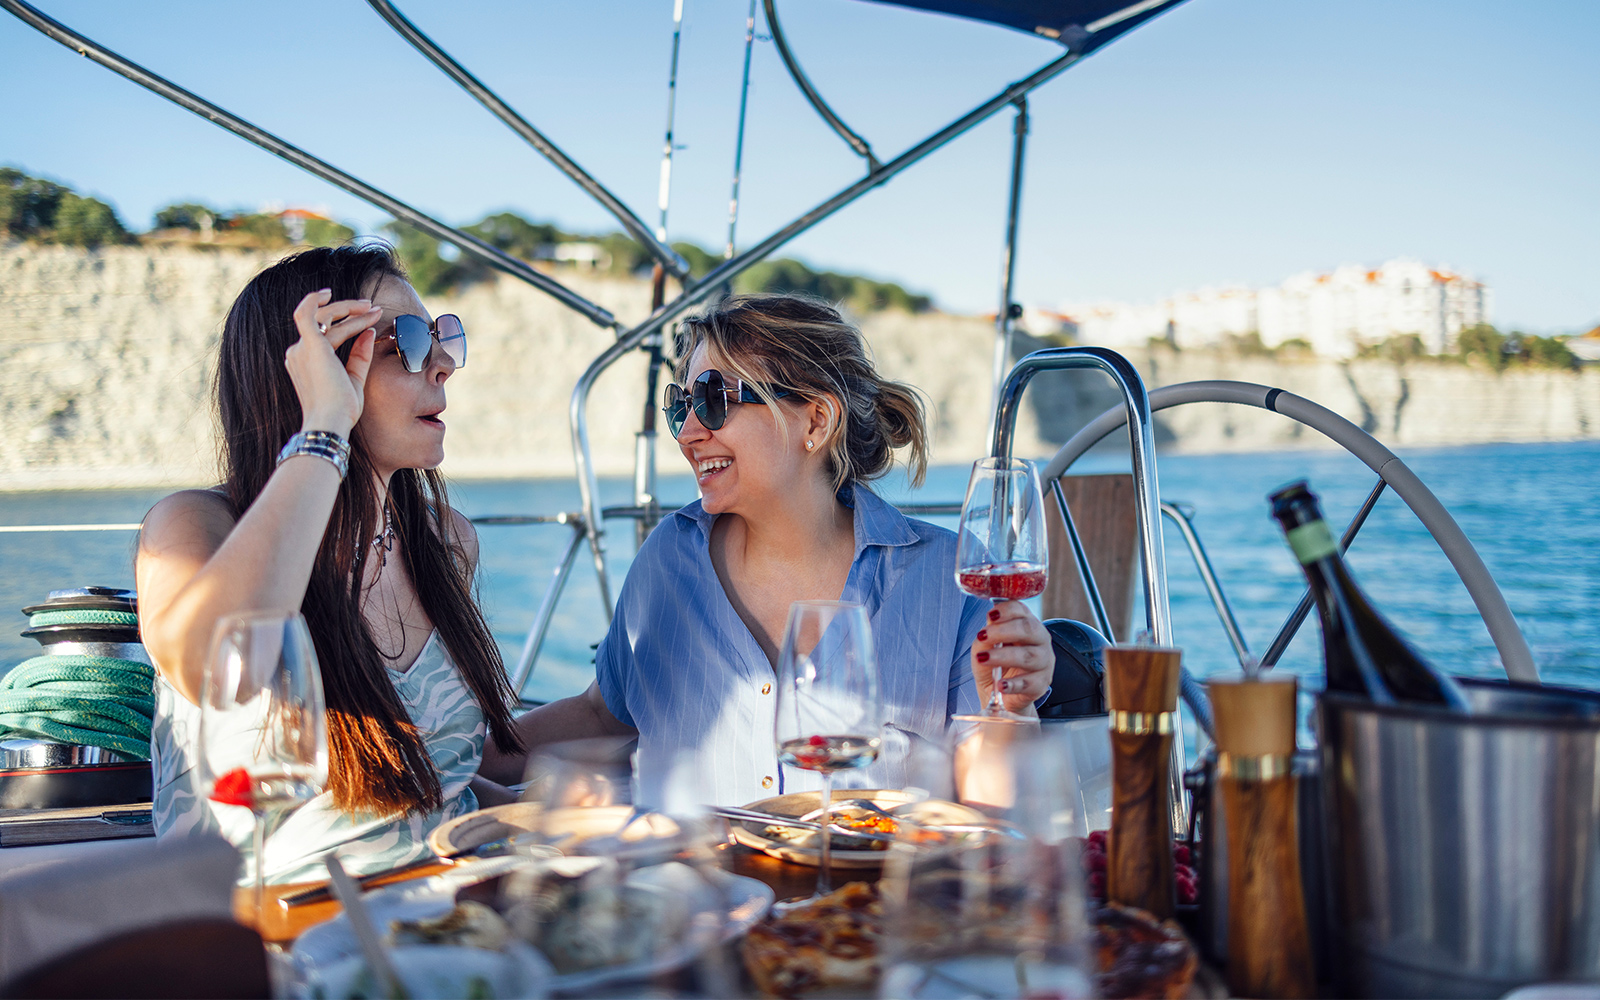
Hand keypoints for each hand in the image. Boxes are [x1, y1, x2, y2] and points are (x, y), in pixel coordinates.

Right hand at [286, 289, 382, 436]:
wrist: (332, 421)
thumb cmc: (342, 409)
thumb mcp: (355, 379)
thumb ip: (360, 355)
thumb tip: (370, 332)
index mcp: (307, 362)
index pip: (328, 334)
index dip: (350, 323)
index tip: (370, 318)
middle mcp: (300, 353)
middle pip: (326, 322)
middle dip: (350, 311)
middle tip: (372, 307)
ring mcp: (303, 349)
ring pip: (325, 317)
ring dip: (348, 309)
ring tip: (370, 307)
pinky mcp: (310, 345)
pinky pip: (306, 313)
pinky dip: (313, 300)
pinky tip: (327, 293)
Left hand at [972, 600, 1052, 715]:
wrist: (1000, 695)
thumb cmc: (994, 665)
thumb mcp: (984, 648)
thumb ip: (984, 639)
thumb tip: (984, 635)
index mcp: (1026, 624)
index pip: (1021, 610)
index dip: (1006, 610)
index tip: (990, 616)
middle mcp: (1040, 640)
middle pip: (1029, 629)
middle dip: (1003, 631)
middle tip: (983, 636)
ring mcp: (1044, 663)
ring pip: (1029, 656)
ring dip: (1003, 656)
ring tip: (984, 659)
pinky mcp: (1041, 684)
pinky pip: (1029, 683)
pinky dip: (1013, 684)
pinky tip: (1001, 685)